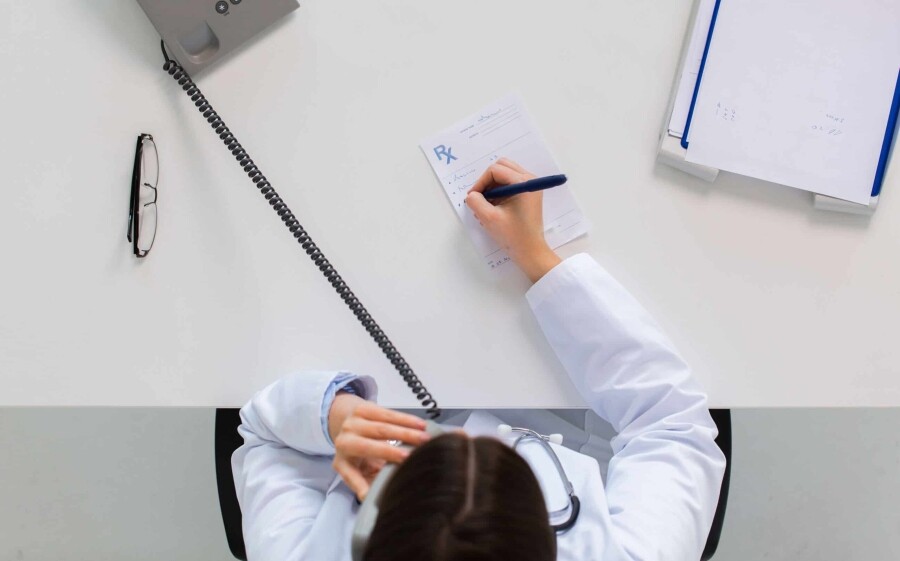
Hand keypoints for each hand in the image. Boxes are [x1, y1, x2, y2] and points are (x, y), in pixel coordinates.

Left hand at [328, 393, 429, 499]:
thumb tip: (375, 500)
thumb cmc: (358, 455)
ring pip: (381, 427)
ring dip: (406, 432)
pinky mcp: (363, 408)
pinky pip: (386, 413)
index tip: (382, 487)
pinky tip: (420, 424)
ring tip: (425, 438)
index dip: (364, 483)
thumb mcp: (359, 473)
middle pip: (370, 446)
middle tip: (415, 455)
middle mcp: (344, 441)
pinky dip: (405, 419)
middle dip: (394, 451)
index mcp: (342, 463)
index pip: (352, 474)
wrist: (347, 426)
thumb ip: (369, 485)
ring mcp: (352, 423)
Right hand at [465, 158, 561, 281]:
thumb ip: (476, 202)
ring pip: (504, 175)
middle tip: (480, 199)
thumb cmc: (513, 236)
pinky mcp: (528, 195)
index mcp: (523, 183)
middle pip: (501, 167)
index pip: (495, 170)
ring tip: (485, 207)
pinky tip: (493, 209)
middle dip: (487, 181)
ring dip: (492, 187)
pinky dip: (498, 192)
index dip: (480, 182)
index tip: (473, 198)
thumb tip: (471, 195)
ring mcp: (530, 187)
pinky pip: (509, 184)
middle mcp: (530, 180)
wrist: (530, 252)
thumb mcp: (489, 218)